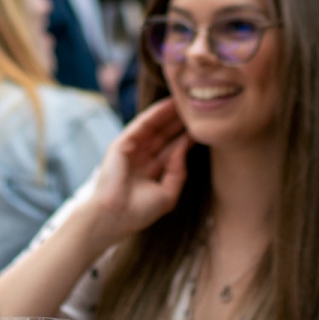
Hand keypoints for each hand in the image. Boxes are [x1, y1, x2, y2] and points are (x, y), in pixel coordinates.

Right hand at [84, 98, 191, 246]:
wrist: (114, 217)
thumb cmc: (139, 212)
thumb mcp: (168, 193)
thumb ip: (179, 170)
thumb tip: (185, 146)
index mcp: (152, 171)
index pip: (172, 149)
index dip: (186, 137)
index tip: (203, 127)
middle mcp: (142, 158)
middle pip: (165, 135)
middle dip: (179, 122)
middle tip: (197, 108)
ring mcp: (132, 150)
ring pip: (154, 127)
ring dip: (169, 114)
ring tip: (186, 102)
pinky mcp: (122, 144)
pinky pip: (141, 124)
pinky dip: (154, 114)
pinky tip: (168, 105)